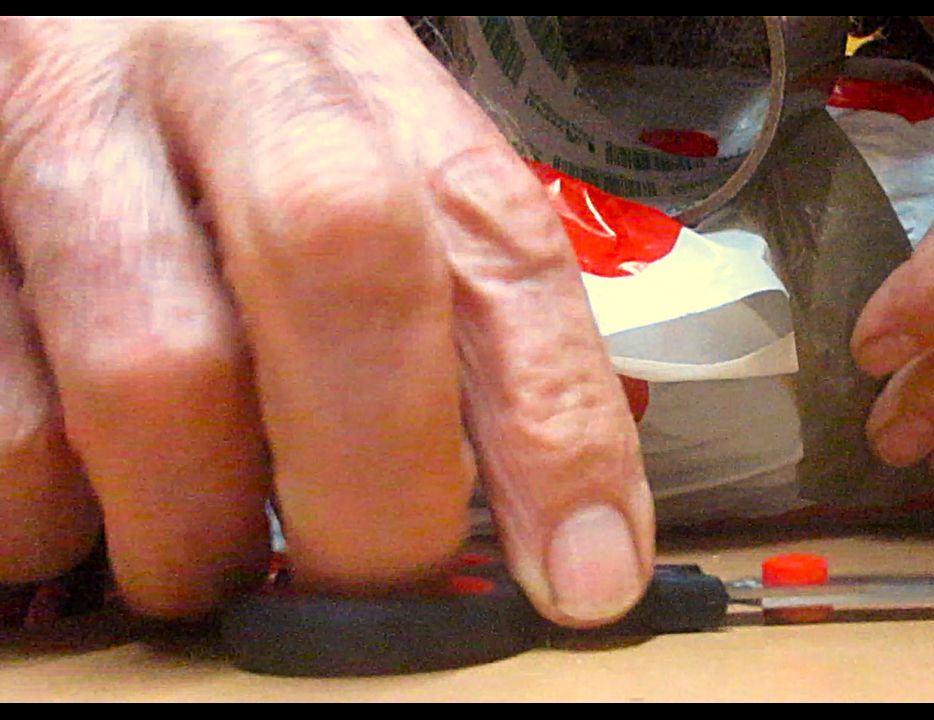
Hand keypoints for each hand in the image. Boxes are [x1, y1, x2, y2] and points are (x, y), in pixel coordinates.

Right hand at [0, 17, 653, 625]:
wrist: (47, 12)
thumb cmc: (212, 117)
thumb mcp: (340, 148)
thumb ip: (431, 287)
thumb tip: (527, 503)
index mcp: (357, 67)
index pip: (497, 239)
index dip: (557, 422)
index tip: (587, 573)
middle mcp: (218, 65)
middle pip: (344, 265)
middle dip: (375, 482)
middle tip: (367, 588)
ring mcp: (54, 118)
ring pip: (155, 369)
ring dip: (194, 528)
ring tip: (201, 559)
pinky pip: (2, 421)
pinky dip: (48, 511)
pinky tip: (76, 499)